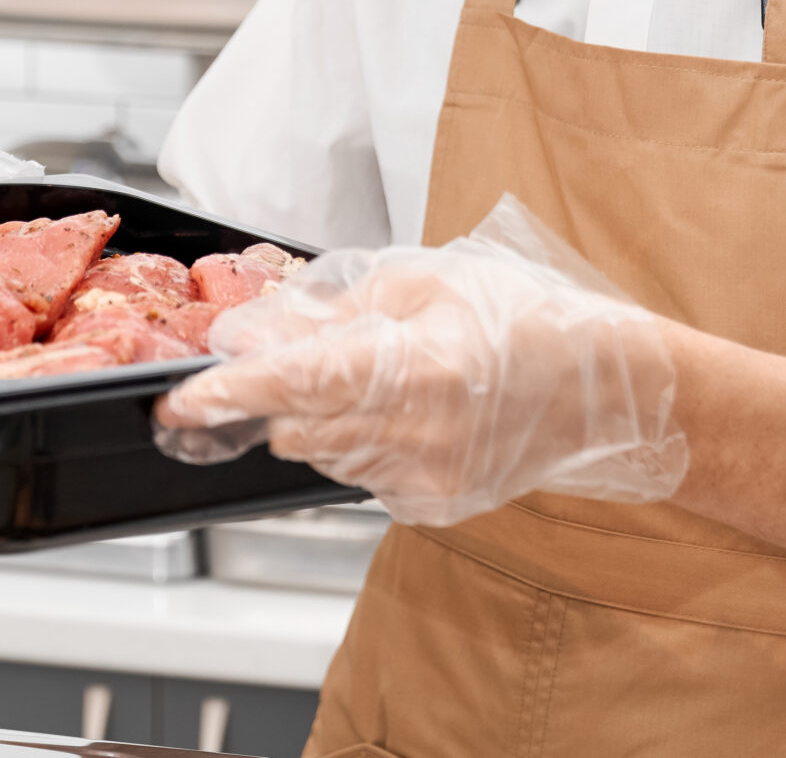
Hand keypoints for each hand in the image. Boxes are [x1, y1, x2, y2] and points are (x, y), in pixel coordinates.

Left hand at [153, 201, 687, 526]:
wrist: (602, 388)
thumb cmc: (521, 317)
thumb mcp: (423, 281)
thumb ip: (331, 310)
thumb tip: (252, 333)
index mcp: (417, 367)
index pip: (297, 384)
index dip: (230, 392)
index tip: (182, 398)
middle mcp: (418, 434)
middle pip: (297, 426)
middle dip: (281, 393)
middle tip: (311, 353)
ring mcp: (425, 479)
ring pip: (322, 453)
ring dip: (324, 416)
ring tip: (384, 376)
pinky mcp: (431, 504)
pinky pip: (359, 474)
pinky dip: (361, 442)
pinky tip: (408, 412)